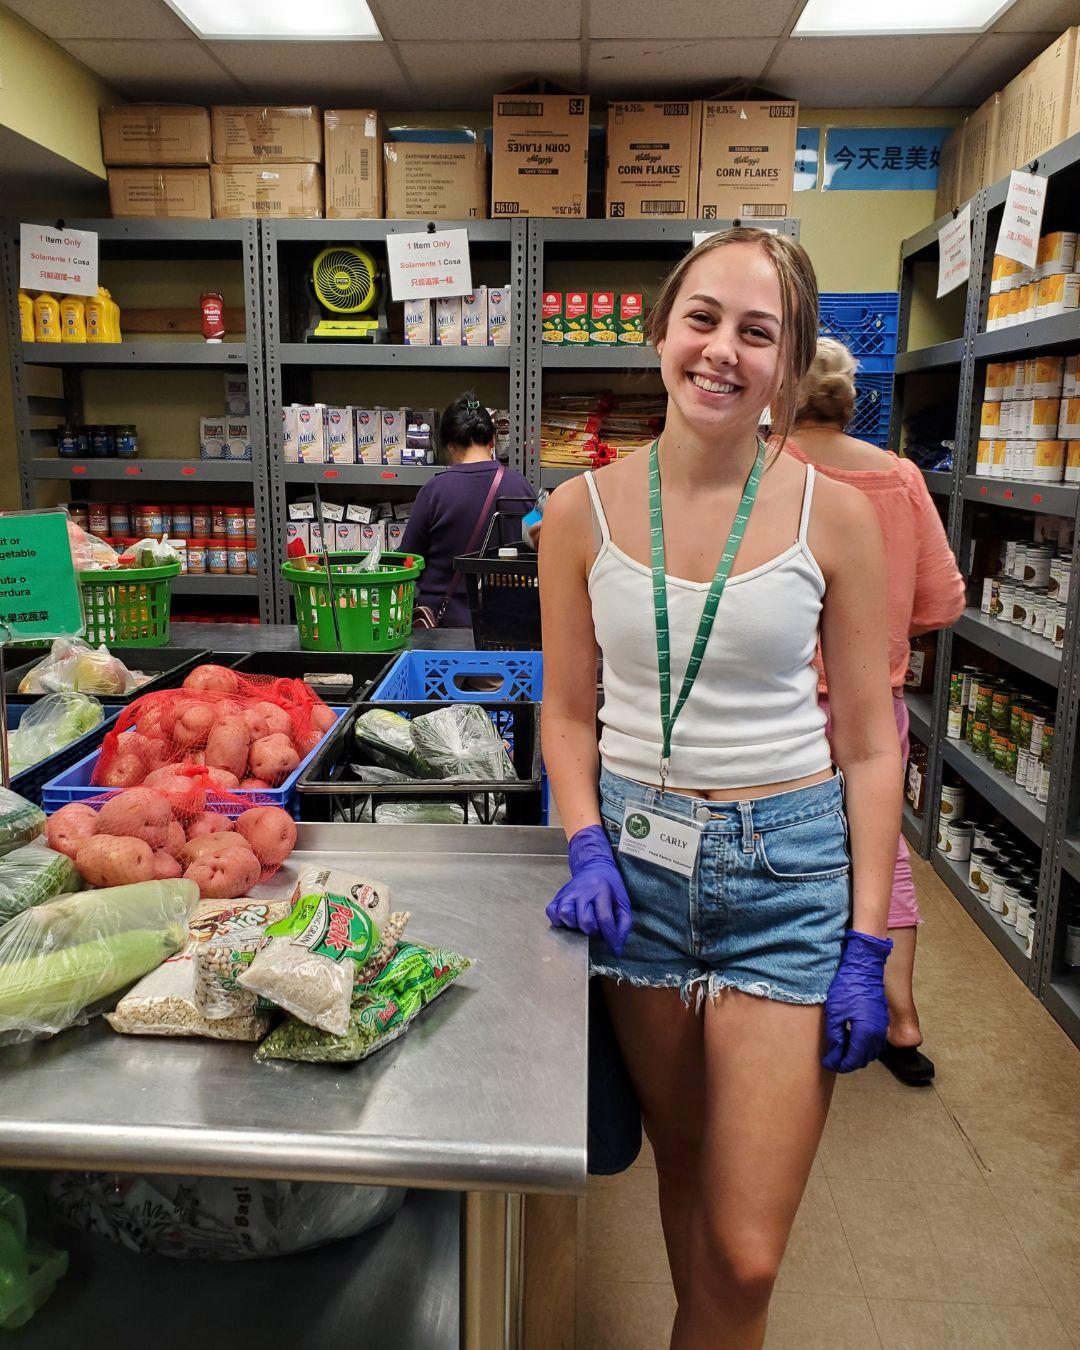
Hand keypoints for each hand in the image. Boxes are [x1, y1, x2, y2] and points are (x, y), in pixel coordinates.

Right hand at [546, 824, 632, 956]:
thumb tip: (617, 948)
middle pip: (585, 921)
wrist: (594, 866)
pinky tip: (570, 920)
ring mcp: (568, 893)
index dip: (610, 938)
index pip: (604, 919)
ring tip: (582, 924)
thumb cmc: (610, 887)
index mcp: (602, 890)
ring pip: (566, 916)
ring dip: (575, 926)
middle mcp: (582, 891)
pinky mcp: (557, 896)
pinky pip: (552, 912)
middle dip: (593, 932)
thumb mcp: (623, 902)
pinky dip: (559, 921)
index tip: (614, 950)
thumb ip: (624, 924)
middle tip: (598, 930)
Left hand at [822, 929, 892, 1072]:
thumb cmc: (847, 987)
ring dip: (857, 1055)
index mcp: (865, 1033)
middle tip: (832, 1057)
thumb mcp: (835, 1013)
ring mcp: (882, 1027)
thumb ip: (835, 1037)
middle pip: (863, 1059)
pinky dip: (864, 1046)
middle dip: (848, 1062)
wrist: (864, 968)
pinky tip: (851, 1038)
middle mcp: (877, 1034)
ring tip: (840, 1048)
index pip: (854, 1060)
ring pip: (871, 1052)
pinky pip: (875, 1043)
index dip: (840, 1065)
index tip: (828, 1063)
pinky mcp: (882, 1021)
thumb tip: (834, 1055)